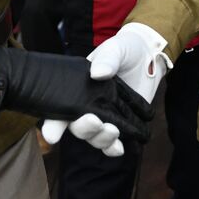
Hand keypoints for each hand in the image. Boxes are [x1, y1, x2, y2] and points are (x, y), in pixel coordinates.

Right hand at [0, 47, 152, 157]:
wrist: (148, 58)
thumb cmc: (125, 50)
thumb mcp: (115, 48)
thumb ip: (107, 59)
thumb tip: (98, 74)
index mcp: (77, 87)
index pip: (60, 108)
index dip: (52, 124)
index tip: (51, 136)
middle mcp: (86, 106)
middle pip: (77, 126)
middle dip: (84, 128)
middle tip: (95, 122)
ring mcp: (104, 117)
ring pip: (94, 137)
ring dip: (101, 139)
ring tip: (114, 132)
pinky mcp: (121, 125)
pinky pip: (112, 143)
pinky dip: (114, 148)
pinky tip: (120, 149)